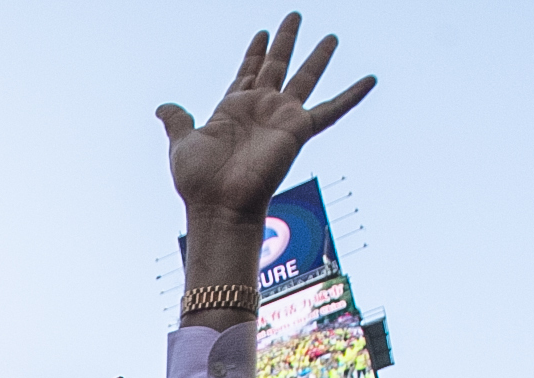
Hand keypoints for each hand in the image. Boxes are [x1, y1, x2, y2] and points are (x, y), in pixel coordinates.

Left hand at [156, 16, 373, 226]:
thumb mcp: (182, 143)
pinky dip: (352, 96)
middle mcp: (260, 109)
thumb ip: (178, 121)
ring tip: (331, 36)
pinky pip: (332, 109)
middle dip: (285, 40)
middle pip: (276, 65)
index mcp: (233, 109)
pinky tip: (370, 80)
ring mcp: (281, 117)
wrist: (219, 203)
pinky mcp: (298, 130)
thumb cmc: (199, 181)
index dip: (254, 53)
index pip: (248, 72)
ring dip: (317, 56)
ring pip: (304, 77)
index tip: (262, 33)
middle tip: (294, 16)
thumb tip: (163, 108)